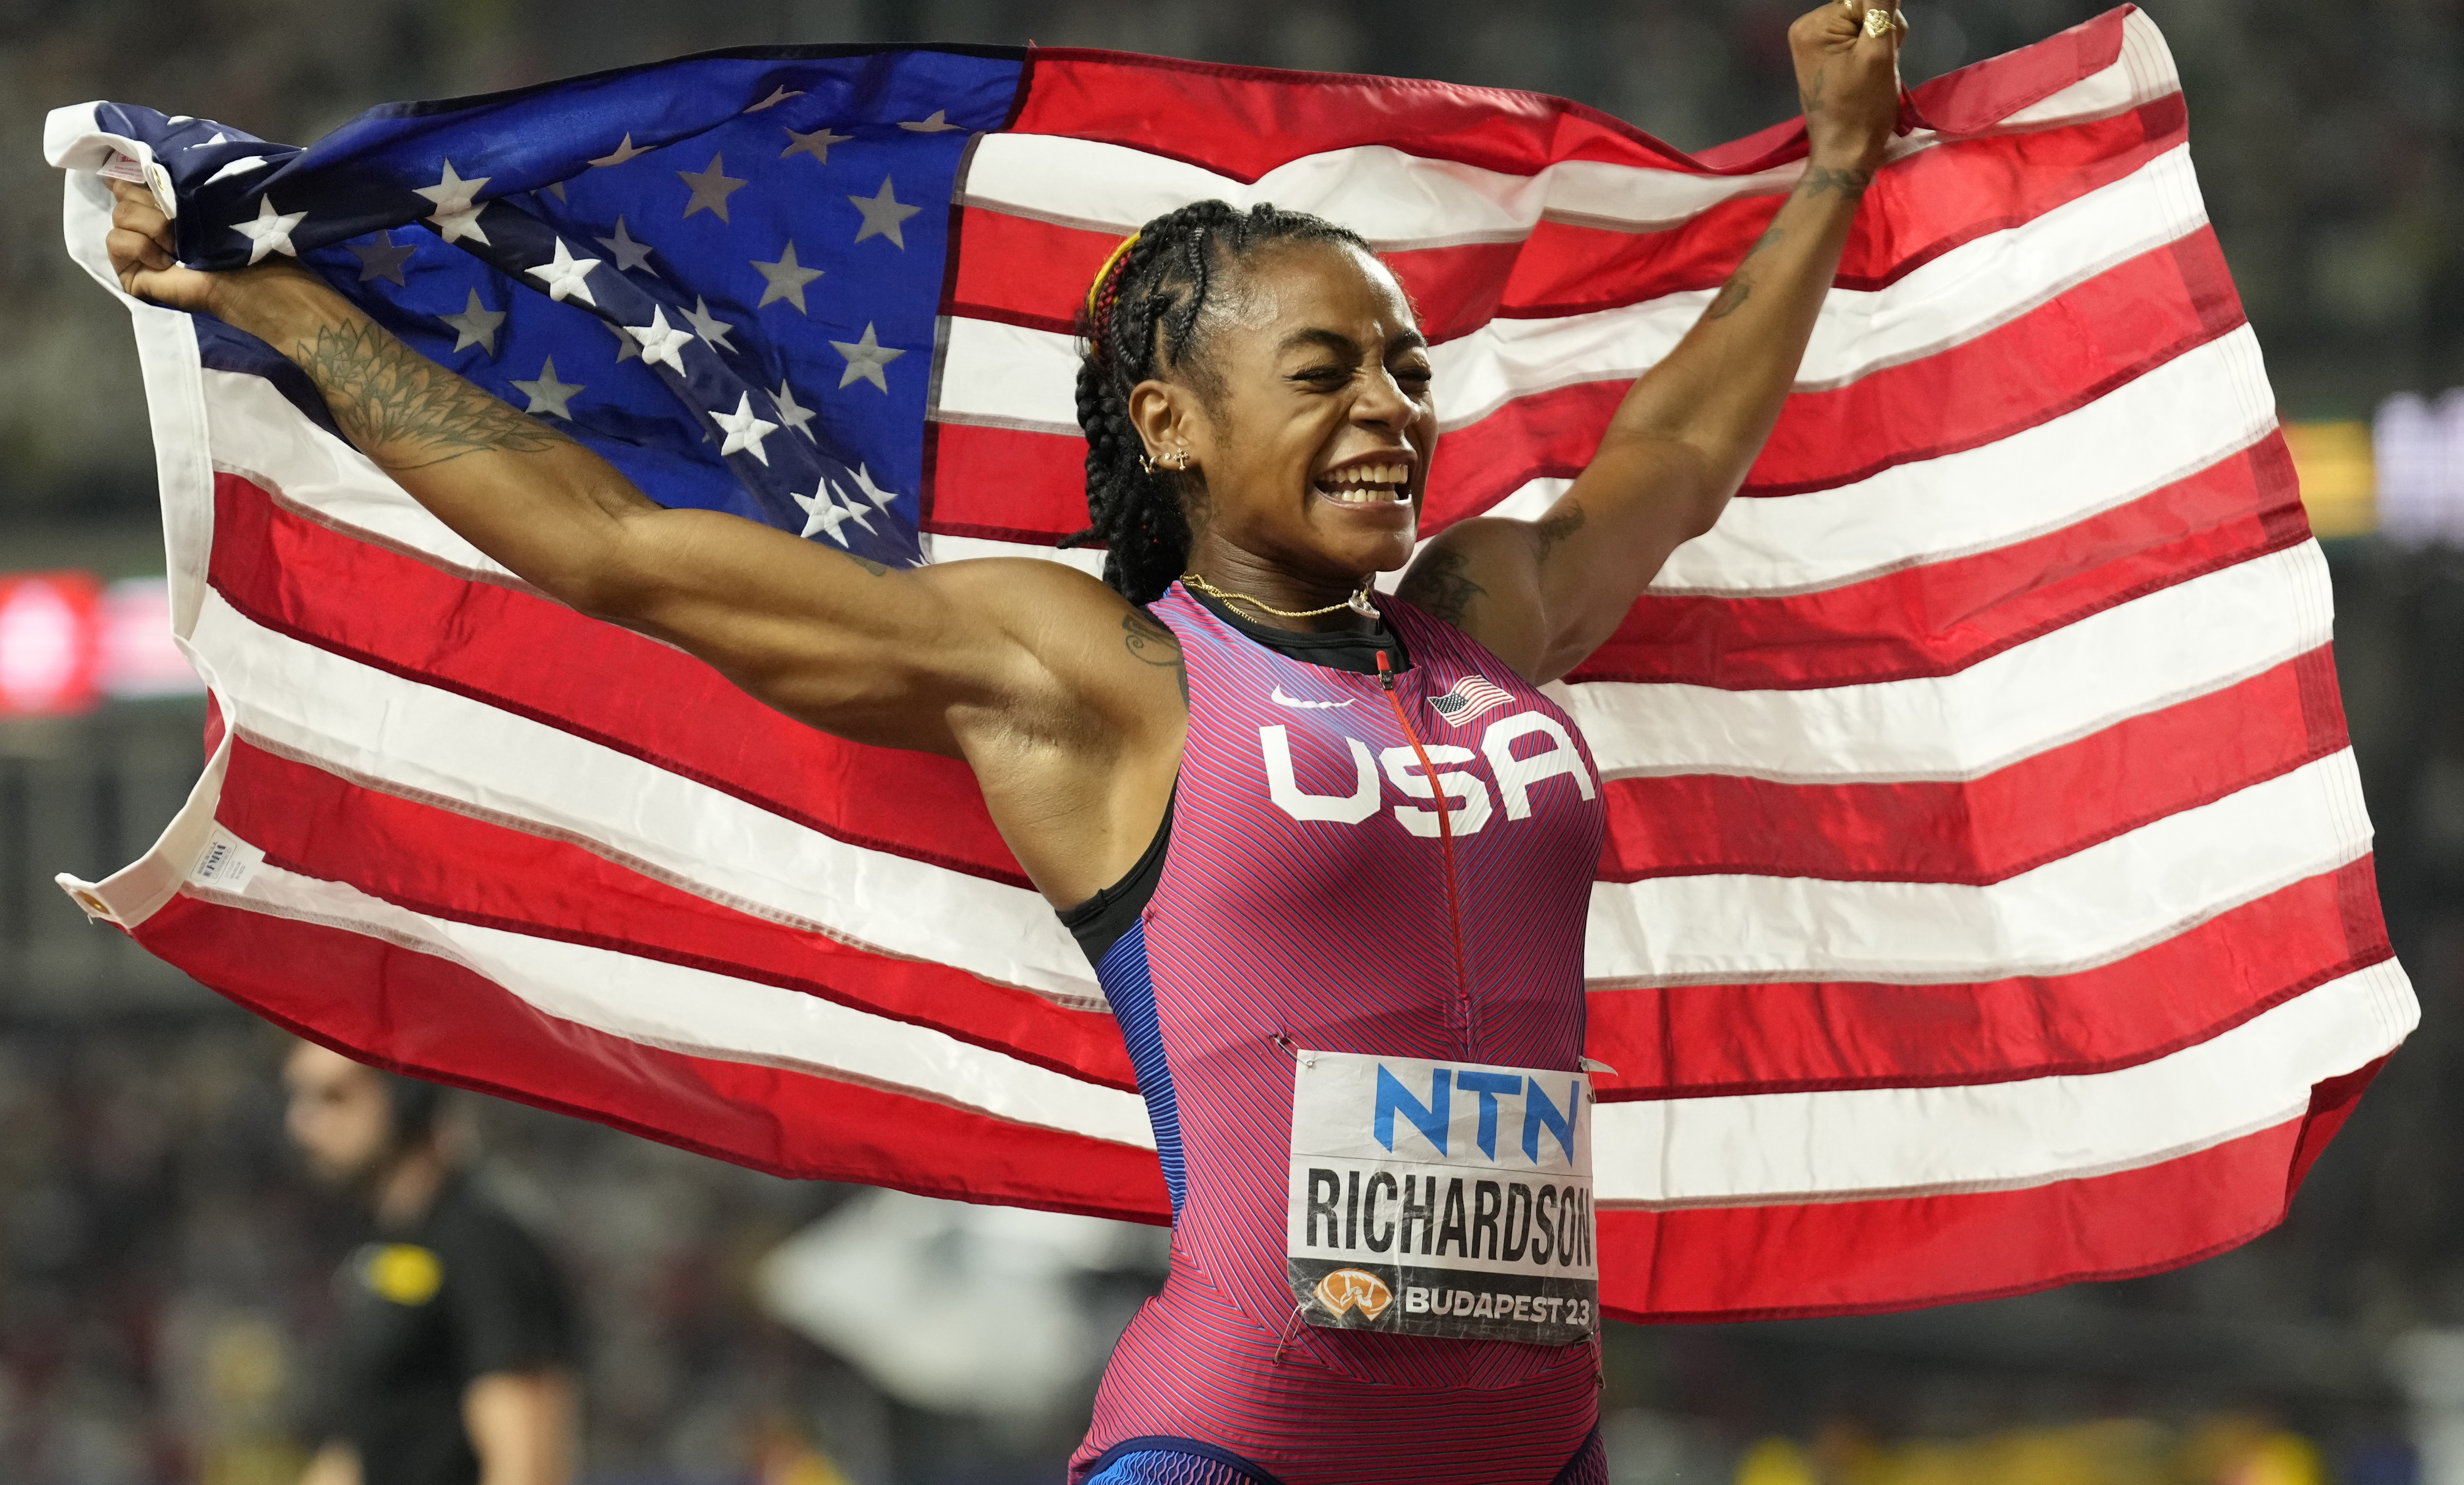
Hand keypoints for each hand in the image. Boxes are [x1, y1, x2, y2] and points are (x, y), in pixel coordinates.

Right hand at [107, 175, 322, 330]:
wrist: (250, 282)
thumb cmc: (242, 240)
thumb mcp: (210, 199)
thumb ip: (177, 180)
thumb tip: (141, 165)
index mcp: (168, 200)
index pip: (132, 173)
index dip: (137, 170)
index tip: (151, 172)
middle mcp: (149, 220)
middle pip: (123, 191)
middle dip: (154, 201)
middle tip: (182, 221)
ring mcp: (139, 246)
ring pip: (120, 215)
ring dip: (154, 226)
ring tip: (180, 247)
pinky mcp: (131, 271)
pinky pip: (116, 242)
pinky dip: (141, 247)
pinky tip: (166, 263)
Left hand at [1788, 0, 1905, 171]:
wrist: (1846, 152)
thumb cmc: (1863, 108)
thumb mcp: (1878, 53)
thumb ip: (1880, 8)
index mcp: (1812, 26)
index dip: (1883, 19)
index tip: (1882, 47)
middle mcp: (1807, 28)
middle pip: (1864, 8)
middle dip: (1881, 31)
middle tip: (1881, 63)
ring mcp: (1815, 43)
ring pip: (1865, 23)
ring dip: (1880, 42)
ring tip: (1876, 73)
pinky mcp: (1826, 56)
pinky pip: (1859, 38)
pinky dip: (1872, 52)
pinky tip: (1870, 73)